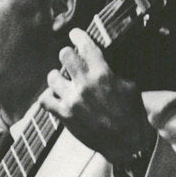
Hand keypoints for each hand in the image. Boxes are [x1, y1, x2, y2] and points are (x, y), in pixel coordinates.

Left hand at [39, 28, 155, 165]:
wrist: (126, 142)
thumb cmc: (131, 114)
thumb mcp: (130, 86)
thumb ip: (111, 73)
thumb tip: (99, 65)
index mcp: (103, 74)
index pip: (85, 46)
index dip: (78, 36)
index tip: (74, 34)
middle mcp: (85, 84)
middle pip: (65, 55)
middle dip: (67, 55)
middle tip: (70, 59)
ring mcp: (72, 100)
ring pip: (52, 77)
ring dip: (57, 77)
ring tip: (62, 81)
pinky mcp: (64, 116)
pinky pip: (45, 100)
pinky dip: (48, 97)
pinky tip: (55, 97)